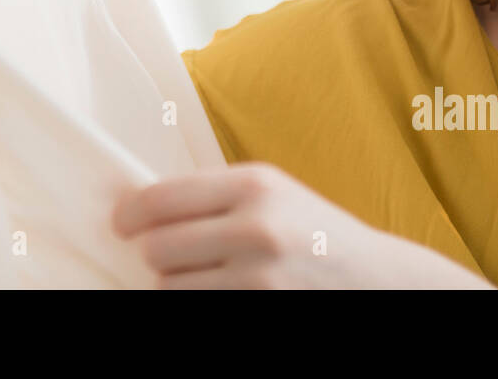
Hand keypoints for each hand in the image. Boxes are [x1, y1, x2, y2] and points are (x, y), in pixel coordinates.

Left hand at [112, 161, 495, 288]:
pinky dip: (200, 305)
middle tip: (173, 255)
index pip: (158, 200)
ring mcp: (259, 278)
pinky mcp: (262, 313)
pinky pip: (198, 312)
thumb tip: (132, 205)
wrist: (377, 279)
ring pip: (171, 289)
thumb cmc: (312, 231)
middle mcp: (255, 228)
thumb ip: (209, 195)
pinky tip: (223, 293)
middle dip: (157, 256)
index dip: (128, 215)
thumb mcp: (270, 193)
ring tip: (211, 277)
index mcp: (252, 185)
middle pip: (156, 250)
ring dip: (178, 287)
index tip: (120, 224)